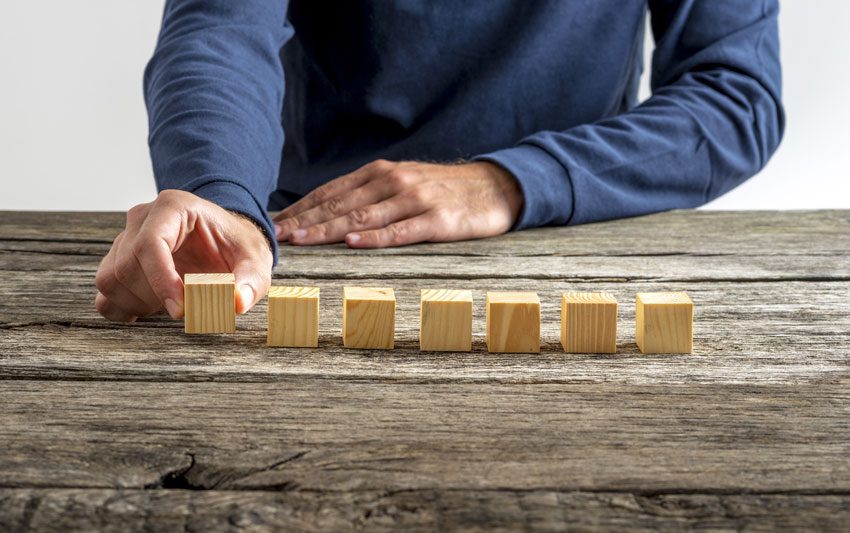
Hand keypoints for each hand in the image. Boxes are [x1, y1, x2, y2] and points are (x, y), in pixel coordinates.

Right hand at [95, 190, 272, 322]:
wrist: (226, 242)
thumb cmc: (237, 246)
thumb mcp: (255, 260)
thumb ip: (250, 280)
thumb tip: (237, 301)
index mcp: (173, 207)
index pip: (150, 244)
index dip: (161, 281)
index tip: (179, 310)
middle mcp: (143, 218)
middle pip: (126, 265)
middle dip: (155, 296)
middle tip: (187, 308)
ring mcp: (126, 238)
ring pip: (110, 279)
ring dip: (139, 303)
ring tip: (173, 304)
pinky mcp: (119, 260)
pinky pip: (105, 291)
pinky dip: (123, 307)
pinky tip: (152, 309)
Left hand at [273, 160, 523, 246]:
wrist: (495, 187)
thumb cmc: (443, 190)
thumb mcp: (404, 182)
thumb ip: (371, 194)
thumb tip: (331, 214)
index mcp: (381, 173)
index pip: (332, 191)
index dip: (303, 208)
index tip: (276, 223)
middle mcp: (393, 181)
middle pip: (341, 204)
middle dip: (306, 221)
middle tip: (278, 236)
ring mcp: (415, 200)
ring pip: (364, 217)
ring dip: (329, 230)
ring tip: (302, 240)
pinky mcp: (437, 220)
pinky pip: (400, 230)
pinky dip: (375, 237)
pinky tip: (353, 242)